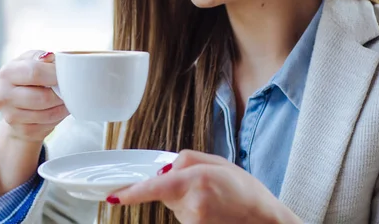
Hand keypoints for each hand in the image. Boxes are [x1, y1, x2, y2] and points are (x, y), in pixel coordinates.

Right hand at [0, 50, 68, 143]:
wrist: (16, 105)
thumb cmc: (28, 78)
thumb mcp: (31, 61)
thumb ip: (40, 58)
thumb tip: (50, 57)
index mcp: (7, 72)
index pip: (34, 72)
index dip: (56, 74)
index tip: (68, 73)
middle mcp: (3, 95)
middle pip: (43, 97)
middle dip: (62, 94)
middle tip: (70, 89)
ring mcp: (10, 116)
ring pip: (48, 113)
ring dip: (63, 106)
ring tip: (66, 98)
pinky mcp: (22, 130)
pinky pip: (48, 124)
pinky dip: (59, 116)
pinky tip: (59, 108)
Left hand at [109, 150, 301, 223]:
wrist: (264, 219)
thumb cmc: (245, 189)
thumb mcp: (218, 162)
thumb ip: (186, 160)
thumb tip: (164, 170)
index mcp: (197, 181)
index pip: (155, 187)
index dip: (132, 192)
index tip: (114, 196)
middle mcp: (192, 204)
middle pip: (164, 191)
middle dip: (173, 185)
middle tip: (201, 183)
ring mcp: (193, 221)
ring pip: (173, 204)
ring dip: (184, 198)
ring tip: (212, 197)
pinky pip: (182, 215)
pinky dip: (191, 209)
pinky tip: (211, 209)